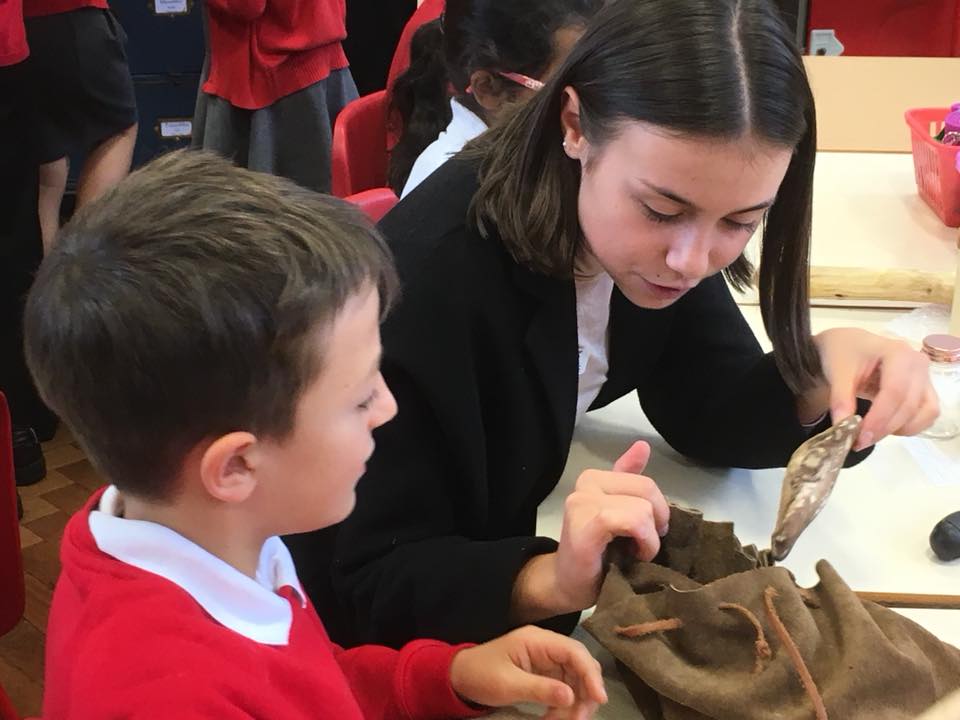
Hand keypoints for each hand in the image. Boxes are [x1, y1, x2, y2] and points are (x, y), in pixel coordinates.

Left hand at [449, 625, 606, 718]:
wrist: (459, 677)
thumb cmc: (479, 675)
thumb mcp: (507, 684)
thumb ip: (539, 689)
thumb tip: (571, 696)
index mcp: (537, 640)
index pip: (574, 652)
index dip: (590, 674)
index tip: (599, 698)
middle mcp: (546, 646)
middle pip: (580, 665)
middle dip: (585, 693)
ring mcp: (546, 660)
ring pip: (575, 679)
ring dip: (576, 703)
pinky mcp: (544, 673)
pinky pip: (564, 687)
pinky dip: (565, 705)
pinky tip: (557, 719)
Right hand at [512, 441, 669, 619]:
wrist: (568, 586)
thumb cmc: (597, 556)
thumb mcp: (619, 513)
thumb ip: (628, 479)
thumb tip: (643, 445)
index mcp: (595, 478)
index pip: (646, 482)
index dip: (657, 512)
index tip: (646, 534)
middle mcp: (586, 483)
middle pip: (647, 490)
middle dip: (654, 523)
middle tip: (639, 546)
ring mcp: (582, 501)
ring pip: (642, 508)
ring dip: (648, 540)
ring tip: (631, 553)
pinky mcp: (585, 522)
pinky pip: (631, 520)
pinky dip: (642, 542)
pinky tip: (630, 556)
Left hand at [811, 328, 937, 450]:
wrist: (849, 344)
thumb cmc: (843, 352)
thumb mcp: (837, 372)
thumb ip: (840, 399)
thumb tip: (842, 428)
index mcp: (898, 353)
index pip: (894, 392)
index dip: (879, 418)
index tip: (860, 437)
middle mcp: (918, 364)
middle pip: (909, 405)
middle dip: (885, 428)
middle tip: (860, 442)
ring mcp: (925, 377)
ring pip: (925, 412)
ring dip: (900, 429)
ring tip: (872, 434)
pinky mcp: (925, 390)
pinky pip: (927, 414)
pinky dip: (910, 426)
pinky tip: (886, 428)